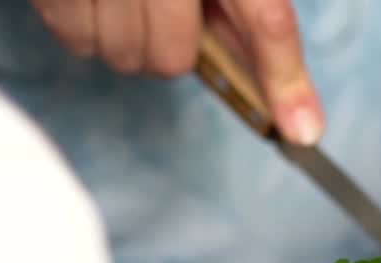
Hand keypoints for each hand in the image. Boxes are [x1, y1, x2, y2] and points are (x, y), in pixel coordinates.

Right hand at [29, 0, 323, 143]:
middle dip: (173, 45)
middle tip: (165, 9)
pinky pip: (79, 43)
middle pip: (176, 58)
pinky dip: (88, 28)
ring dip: (130, 40)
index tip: (301, 132)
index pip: (265, 20)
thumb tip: (282, 94)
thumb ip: (245, 14)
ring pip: (128, 58)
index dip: (285, 80)